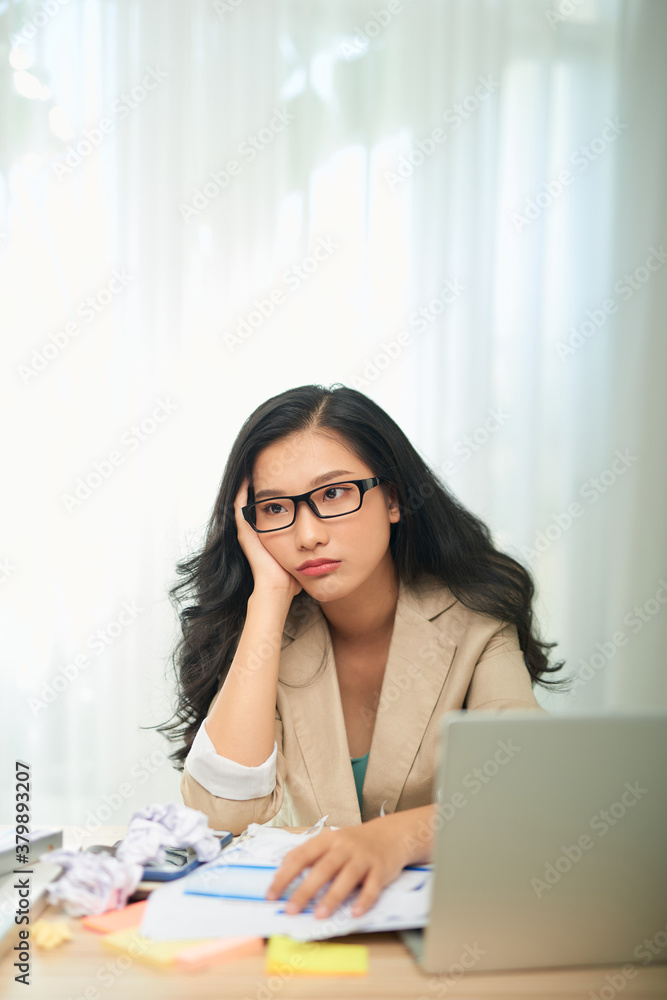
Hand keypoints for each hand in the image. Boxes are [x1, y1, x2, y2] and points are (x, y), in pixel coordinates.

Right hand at [234, 476, 301, 599]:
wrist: (279, 588)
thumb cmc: (292, 578)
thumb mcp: (302, 556)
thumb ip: (311, 547)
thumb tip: (327, 541)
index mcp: (269, 536)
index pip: (269, 510)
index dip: (272, 494)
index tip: (281, 479)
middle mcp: (256, 533)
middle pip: (256, 503)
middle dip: (261, 486)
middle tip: (266, 468)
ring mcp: (248, 532)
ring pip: (244, 502)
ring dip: (248, 486)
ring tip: (253, 467)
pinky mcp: (245, 533)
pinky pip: (240, 507)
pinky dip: (242, 492)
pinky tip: (245, 478)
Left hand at [266, 808, 433, 919]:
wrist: (390, 834)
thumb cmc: (354, 843)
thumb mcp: (330, 841)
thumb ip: (309, 854)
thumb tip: (282, 870)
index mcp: (326, 840)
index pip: (301, 856)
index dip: (284, 876)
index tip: (271, 895)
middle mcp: (343, 847)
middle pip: (322, 869)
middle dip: (305, 890)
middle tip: (291, 910)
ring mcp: (362, 858)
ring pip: (346, 878)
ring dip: (332, 897)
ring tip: (319, 915)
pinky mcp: (380, 869)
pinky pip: (372, 886)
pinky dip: (364, 900)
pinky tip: (355, 913)